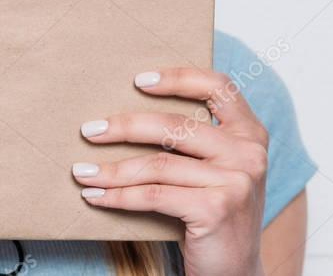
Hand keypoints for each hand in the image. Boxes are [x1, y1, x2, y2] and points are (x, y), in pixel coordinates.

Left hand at [73, 67, 267, 275]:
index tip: (138, 80)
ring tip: (82, 172)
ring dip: (111, 170)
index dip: (178, 77)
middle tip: (89, 131)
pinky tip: (96, 196)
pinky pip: (153, 195)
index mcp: (250, 134)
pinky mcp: (216, 209)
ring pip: (157, 164)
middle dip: (124, 126)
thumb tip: (127, 114)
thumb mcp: (217, 169)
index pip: (218, 87)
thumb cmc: (214, 214)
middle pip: (174, 126)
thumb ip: (195, 140)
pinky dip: (118, 196)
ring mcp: (236, 181)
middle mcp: (248, 153)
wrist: (236, 272)